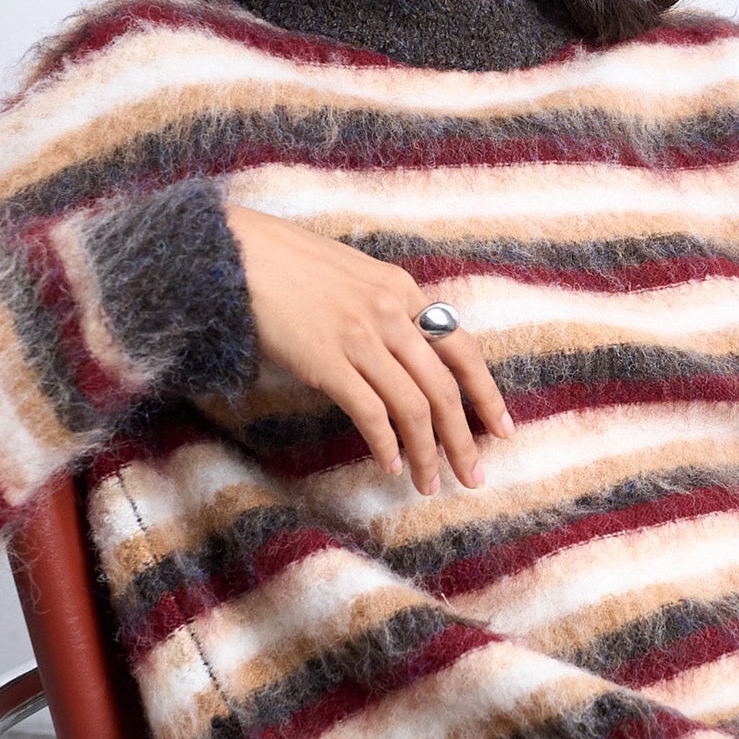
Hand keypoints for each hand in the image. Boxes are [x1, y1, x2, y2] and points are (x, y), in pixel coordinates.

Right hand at [226, 206, 512, 494]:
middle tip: (474, 476)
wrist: (236, 253)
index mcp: (403, 290)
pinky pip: (370, 412)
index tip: (502, 430)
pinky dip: (386, 444)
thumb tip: (409, 354)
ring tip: (430, 484)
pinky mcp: (326, 361)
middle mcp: (391, 314)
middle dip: (464, 439)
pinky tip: (390, 466)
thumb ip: (386, 310)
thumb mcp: (355, 275)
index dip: (487, 394)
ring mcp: (360, 337)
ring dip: (426, 452)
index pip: (463, 349)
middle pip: (444, 388)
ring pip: (413, 406)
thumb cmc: (289, 264)